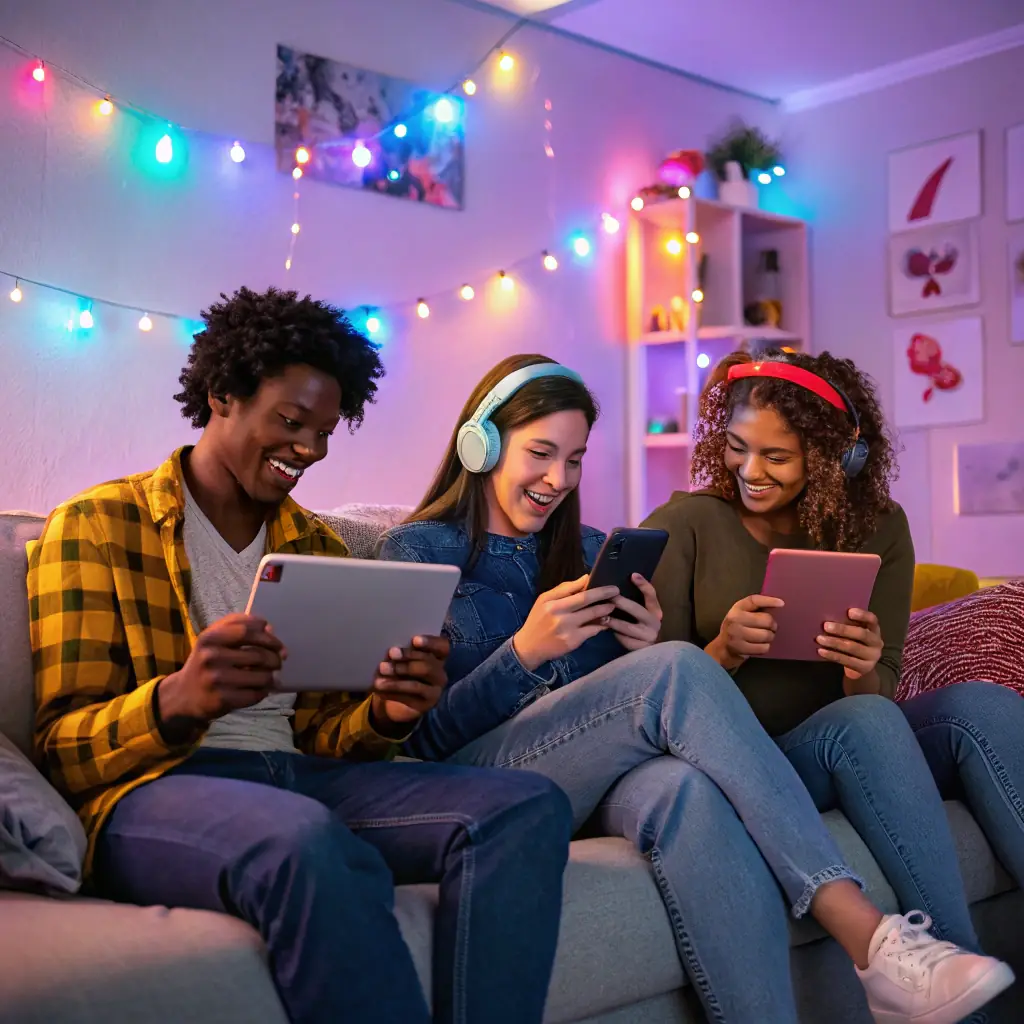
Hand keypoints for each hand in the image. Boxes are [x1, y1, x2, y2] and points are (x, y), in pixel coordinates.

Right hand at [157, 614, 285, 736]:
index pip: (248, 631)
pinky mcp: (223, 700)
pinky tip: (259, 689)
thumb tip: (270, 629)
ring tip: (269, 676)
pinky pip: (256, 694)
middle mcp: (211, 657)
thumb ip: (240, 627)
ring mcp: (217, 679)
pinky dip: (263, 691)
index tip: (276, 643)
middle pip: (260, 655)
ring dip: (271, 676)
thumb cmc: (206, 661)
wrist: (183, 695)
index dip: (268, 637)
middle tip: (278, 661)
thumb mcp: (214, 639)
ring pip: (263, 676)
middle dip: (276, 658)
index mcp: (210, 637)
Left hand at [371, 635, 449, 733]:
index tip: (414, 640)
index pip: (442, 647)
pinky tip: (379, 691)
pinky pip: (408, 698)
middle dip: (407, 660)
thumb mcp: (400, 660)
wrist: (394, 700)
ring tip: (378, 680)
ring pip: (416, 685)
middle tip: (390, 655)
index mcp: (437, 657)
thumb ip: (400, 655)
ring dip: (395, 682)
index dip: (430, 643)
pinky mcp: (425, 705)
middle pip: (428, 665)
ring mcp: (435, 691)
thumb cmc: (398, 671)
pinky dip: (391, 693)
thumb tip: (392, 652)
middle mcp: (440, 674)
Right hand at [513, 575, 618, 671]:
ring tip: (612, 606)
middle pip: (586, 600)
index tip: (606, 582)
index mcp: (551, 601)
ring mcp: (567, 628)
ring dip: (605, 610)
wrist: (529, 647)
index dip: (594, 586)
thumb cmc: (538, 620)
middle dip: (604, 594)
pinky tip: (606, 622)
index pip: (576, 590)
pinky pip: (592, 631)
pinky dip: (601, 626)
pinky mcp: (573, 641)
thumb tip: (586, 578)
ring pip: (592, 616)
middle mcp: (559, 614)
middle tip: (616, 591)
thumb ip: (564, 589)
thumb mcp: (544, 600)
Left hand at [608, 574, 662, 651]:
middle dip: (621, 603)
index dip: (643, 584)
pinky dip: (615, 634)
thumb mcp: (639, 613)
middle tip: (608, 597)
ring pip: (628, 627)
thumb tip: (614, 587)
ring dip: (613, 621)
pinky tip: (604, 629)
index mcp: (655, 611)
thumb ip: (632, 601)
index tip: (633, 575)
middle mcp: (655, 622)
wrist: (646, 649)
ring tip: (600, 616)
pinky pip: (625, 639)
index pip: (651, 594)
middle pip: (637, 609)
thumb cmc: (639, 626)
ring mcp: (649, 636)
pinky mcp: (641, 647)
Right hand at [708, 595, 784, 670]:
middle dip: (773, 625)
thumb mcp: (742, 614)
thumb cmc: (737, 627)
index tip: (782, 603)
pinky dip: (765, 647)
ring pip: (766, 635)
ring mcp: (736, 634)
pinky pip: (764, 648)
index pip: (754, 600)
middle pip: (766, 620)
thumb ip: (756, 609)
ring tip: (765, 637)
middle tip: (771, 628)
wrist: (723, 647)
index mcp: (737, 608)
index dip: (769, 601)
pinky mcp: (740, 648)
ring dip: (770, 637)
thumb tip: (779, 604)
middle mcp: (735, 619)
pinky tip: (760, 645)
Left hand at [817, 609, 882, 678]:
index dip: (862, 615)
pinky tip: (821, 651)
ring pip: (852, 647)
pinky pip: (847, 660)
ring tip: (819, 639)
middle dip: (843, 630)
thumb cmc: (854, 642)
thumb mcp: (854, 632)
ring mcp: (872, 656)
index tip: (849, 612)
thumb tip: (828, 616)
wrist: (860, 666)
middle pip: (861, 634)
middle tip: (825, 626)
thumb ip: (847, 624)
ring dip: (834, 642)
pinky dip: (832, 655)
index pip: (872, 619)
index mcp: (874, 629)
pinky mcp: (865, 668)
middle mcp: (876, 642)